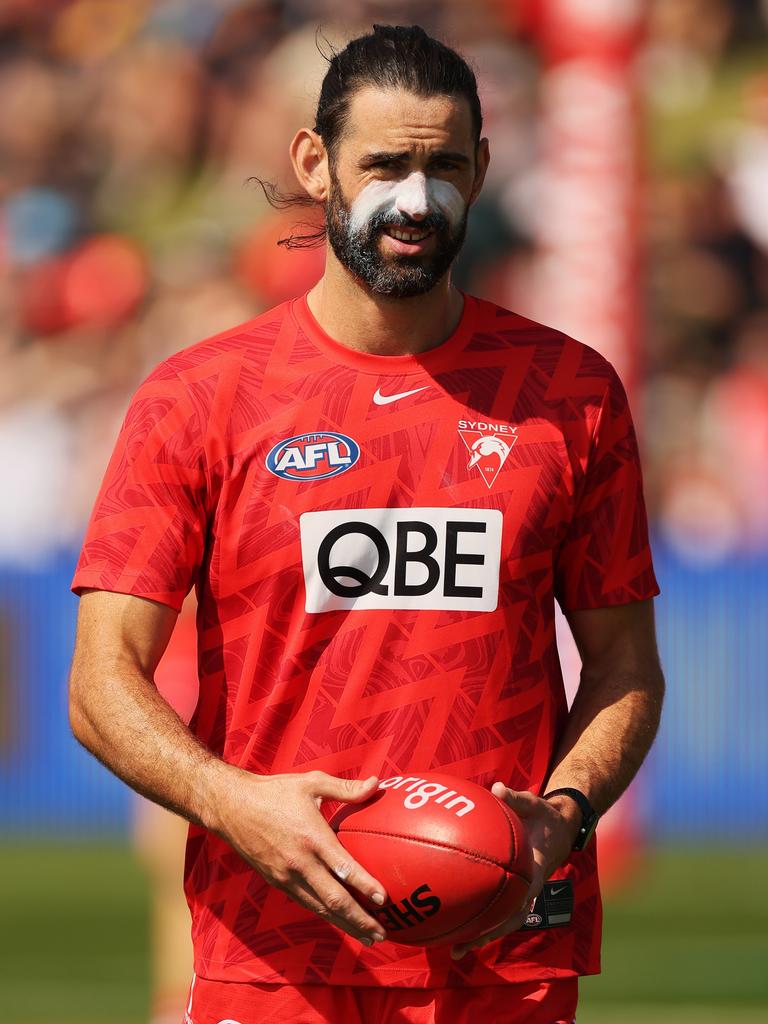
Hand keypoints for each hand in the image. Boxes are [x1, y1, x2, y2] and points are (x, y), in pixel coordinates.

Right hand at [211, 769, 388, 946]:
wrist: (232, 807)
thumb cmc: (274, 791)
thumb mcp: (312, 783)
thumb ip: (346, 788)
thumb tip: (377, 783)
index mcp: (312, 838)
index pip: (344, 868)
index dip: (365, 886)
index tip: (384, 899)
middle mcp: (300, 863)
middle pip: (334, 900)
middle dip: (360, 919)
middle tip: (382, 932)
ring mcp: (287, 876)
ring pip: (320, 908)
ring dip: (345, 924)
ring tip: (366, 935)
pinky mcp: (276, 882)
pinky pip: (305, 902)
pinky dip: (324, 914)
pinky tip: (338, 920)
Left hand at [450, 783, 579, 959]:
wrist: (562, 825)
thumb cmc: (546, 815)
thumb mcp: (535, 803)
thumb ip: (516, 797)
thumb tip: (497, 788)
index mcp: (536, 871)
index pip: (521, 900)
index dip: (504, 916)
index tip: (485, 930)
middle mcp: (528, 888)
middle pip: (506, 921)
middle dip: (483, 936)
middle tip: (457, 949)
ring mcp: (521, 891)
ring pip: (501, 921)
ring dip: (480, 935)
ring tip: (453, 949)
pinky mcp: (513, 888)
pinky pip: (496, 907)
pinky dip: (480, 917)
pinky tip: (457, 922)